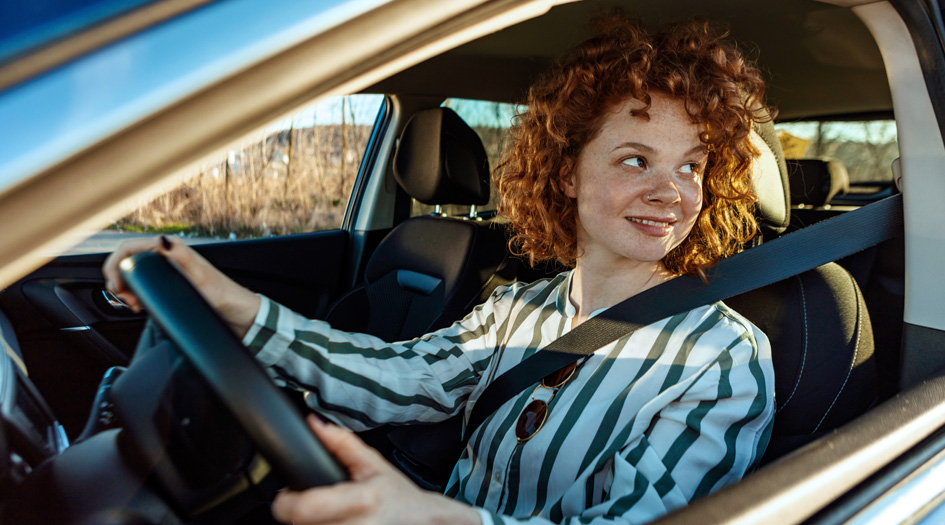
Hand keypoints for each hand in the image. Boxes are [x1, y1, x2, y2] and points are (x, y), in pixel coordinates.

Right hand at [102, 235, 259, 336]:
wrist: (234, 309)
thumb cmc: (221, 293)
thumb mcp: (199, 276)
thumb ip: (181, 257)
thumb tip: (163, 241)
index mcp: (169, 247)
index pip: (128, 248)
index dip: (115, 265)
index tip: (116, 286)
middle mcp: (165, 254)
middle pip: (126, 261)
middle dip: (118, 280)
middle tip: (127, 300)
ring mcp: (164, 268)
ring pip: (131, 273)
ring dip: (126, 289)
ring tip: (134, 304)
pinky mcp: (165, 281)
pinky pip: (140, 284)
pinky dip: (134, 294)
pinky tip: (140, 305)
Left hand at [272, 416, 480, 524]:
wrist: (421, 522)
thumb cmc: (398, 496)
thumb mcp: (373, 464)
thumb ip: (342, 443)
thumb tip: (315, 423)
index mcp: (360, 501)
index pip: (304, 508)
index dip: (286, 502)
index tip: (286, 495)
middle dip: (299, 512)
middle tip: (313, 503)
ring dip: (311, 524)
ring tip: (326, 514)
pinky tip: (335, 522)